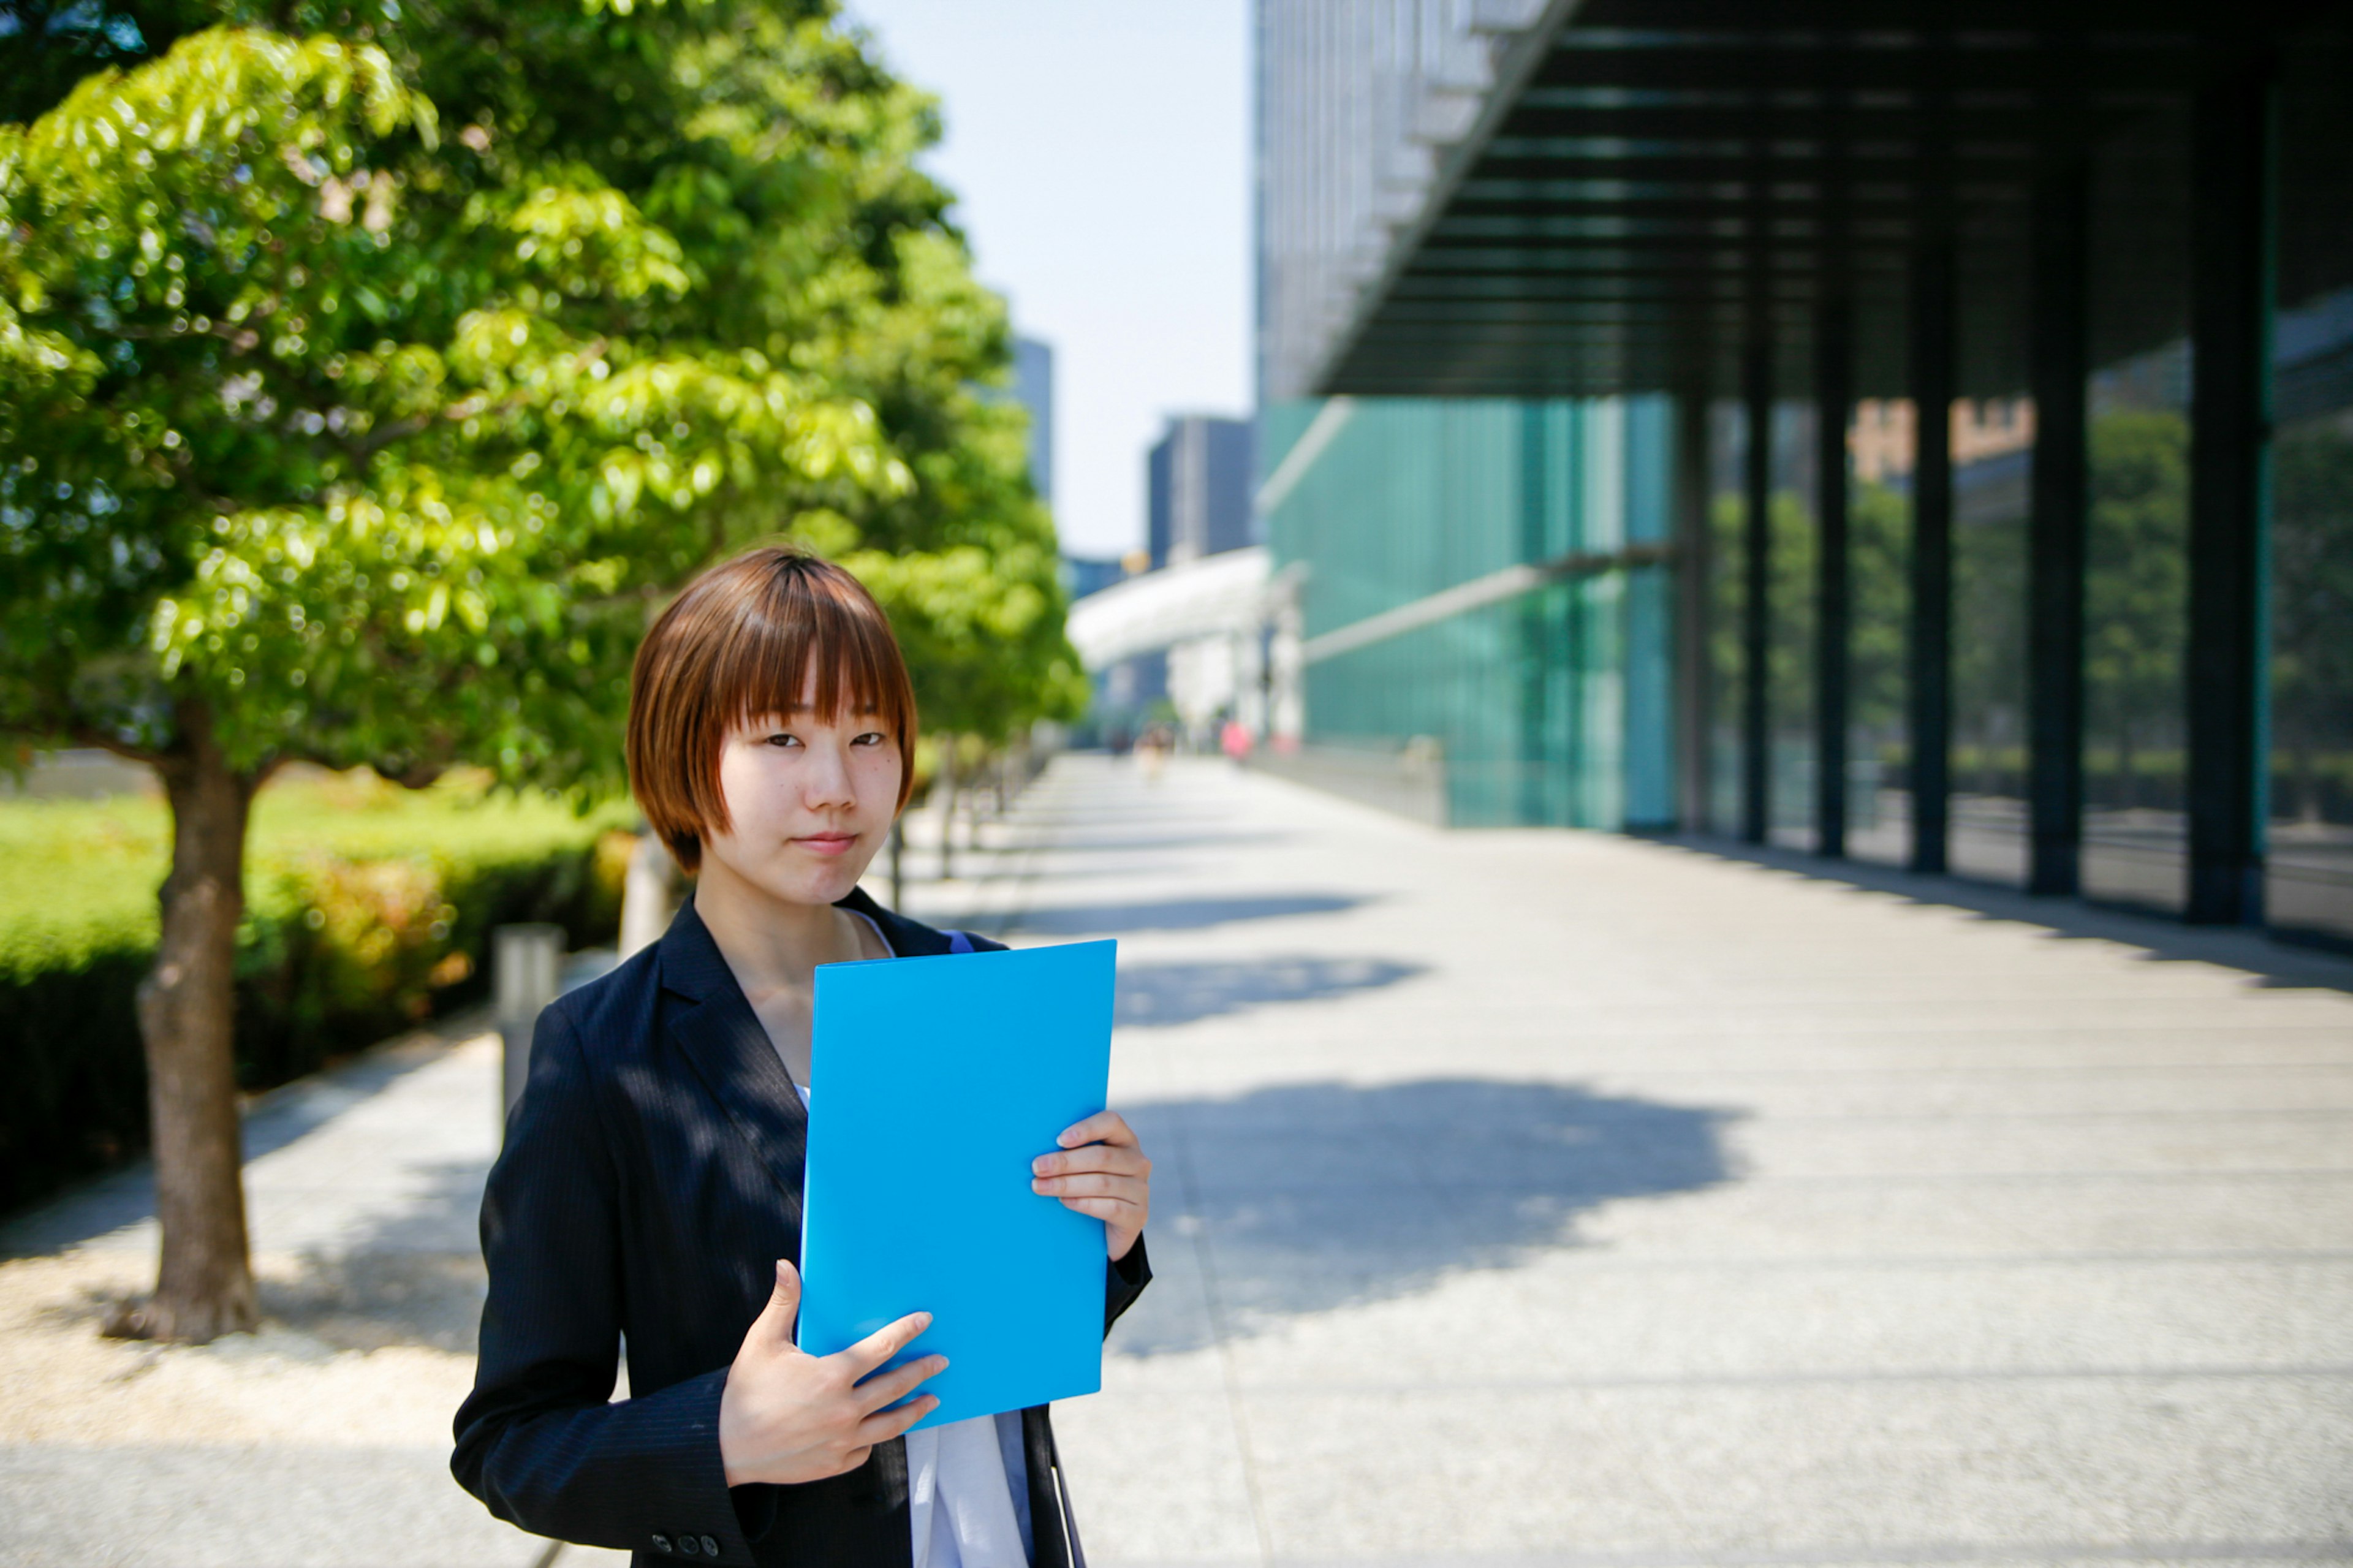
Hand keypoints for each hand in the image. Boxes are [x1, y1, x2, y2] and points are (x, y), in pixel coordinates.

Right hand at [717, 1260, 944, 1486]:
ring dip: (915, 1410)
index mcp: (832, 1376)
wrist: (725, 1448)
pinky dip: (875, 1437)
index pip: (882, 1349)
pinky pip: (866, 1449)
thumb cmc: (745, 1392)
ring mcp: (842, 1441)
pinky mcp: (835, 1464)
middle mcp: (844, 1410)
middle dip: (922, 1371)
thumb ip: (783, 1303)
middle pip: (896, 1386)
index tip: (925, 1321)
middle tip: (941, 1363)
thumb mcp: (762, 1342)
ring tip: (931, 1401)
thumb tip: (786, 1265)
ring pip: (891, 1424)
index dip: (906, 1331)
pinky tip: (883, 1429)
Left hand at [1032, 1110, 1150, 1261]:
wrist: (1105, 1231)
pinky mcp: (1138, 1215)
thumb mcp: (1082, 1167)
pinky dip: (1083, 1203)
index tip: (1059, 1140)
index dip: (1086, 1129)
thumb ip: (1070, 1152)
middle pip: (1102, 1157)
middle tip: (1038, 1167)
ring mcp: (1141, 1189)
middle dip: (1065, 1162)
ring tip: (1040, 1187)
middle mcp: (1138, 1161)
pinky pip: (1110, 1207)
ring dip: (1067, 1184)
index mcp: (1125, 1140)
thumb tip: (1039, 1151)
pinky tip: (1064, 1202)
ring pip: (1102, 1183)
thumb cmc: (1087, 1188)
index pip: (1111, 1123)